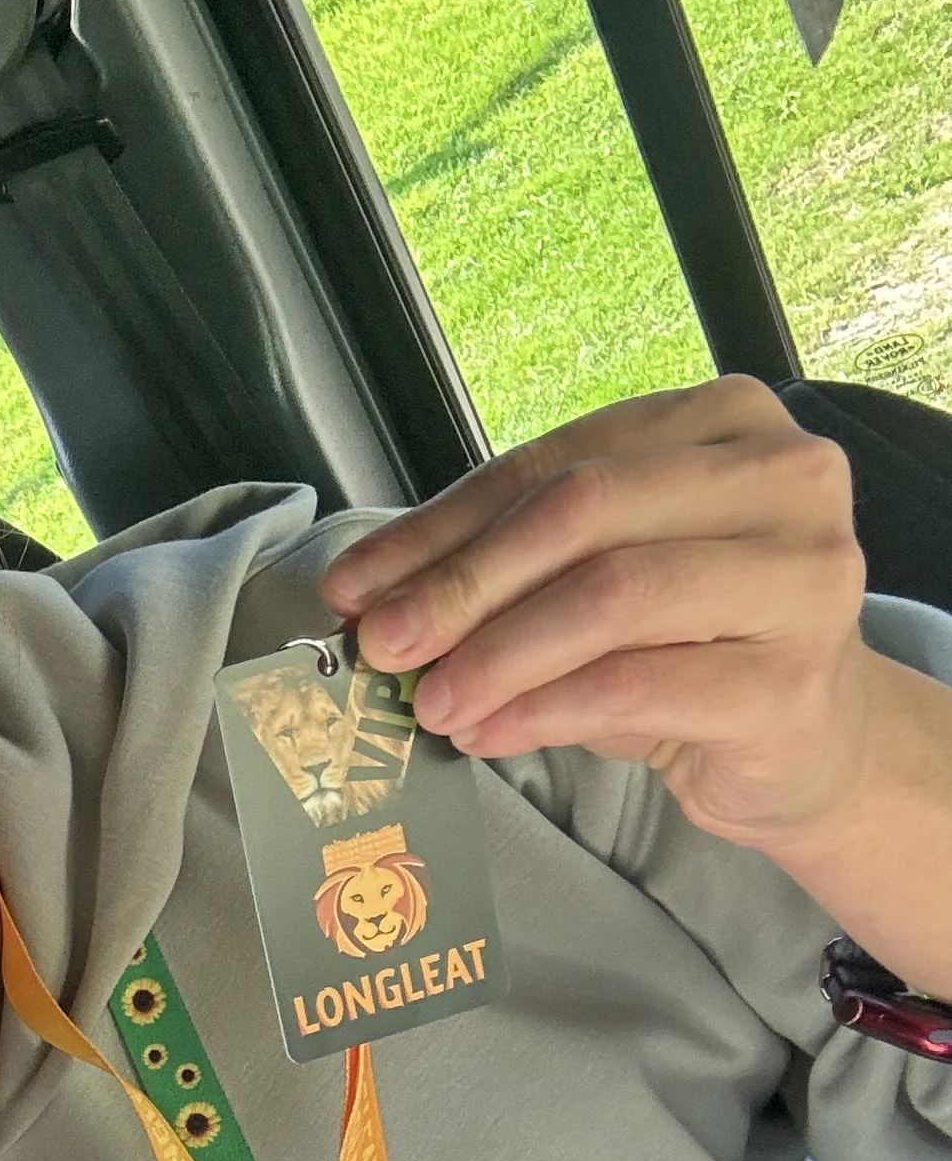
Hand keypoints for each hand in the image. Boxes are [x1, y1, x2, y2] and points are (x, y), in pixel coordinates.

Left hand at [318, 377, 882, 852]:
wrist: (807, 740)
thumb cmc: (692, 647)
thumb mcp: (594, 582)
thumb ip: (504, 567)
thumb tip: (368, 591)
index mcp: (725, 421)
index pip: (554, 462)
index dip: (439, 526)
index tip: (353, 586)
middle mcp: (782, 476)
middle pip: (581, 514)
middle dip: (461, 585)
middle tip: (382, 647)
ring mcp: (802, 575)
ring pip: (610, 596)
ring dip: (496, 654)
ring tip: (431, 703)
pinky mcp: (793, 678)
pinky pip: (637, 686)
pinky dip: (542, 711)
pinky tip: (486, 733)